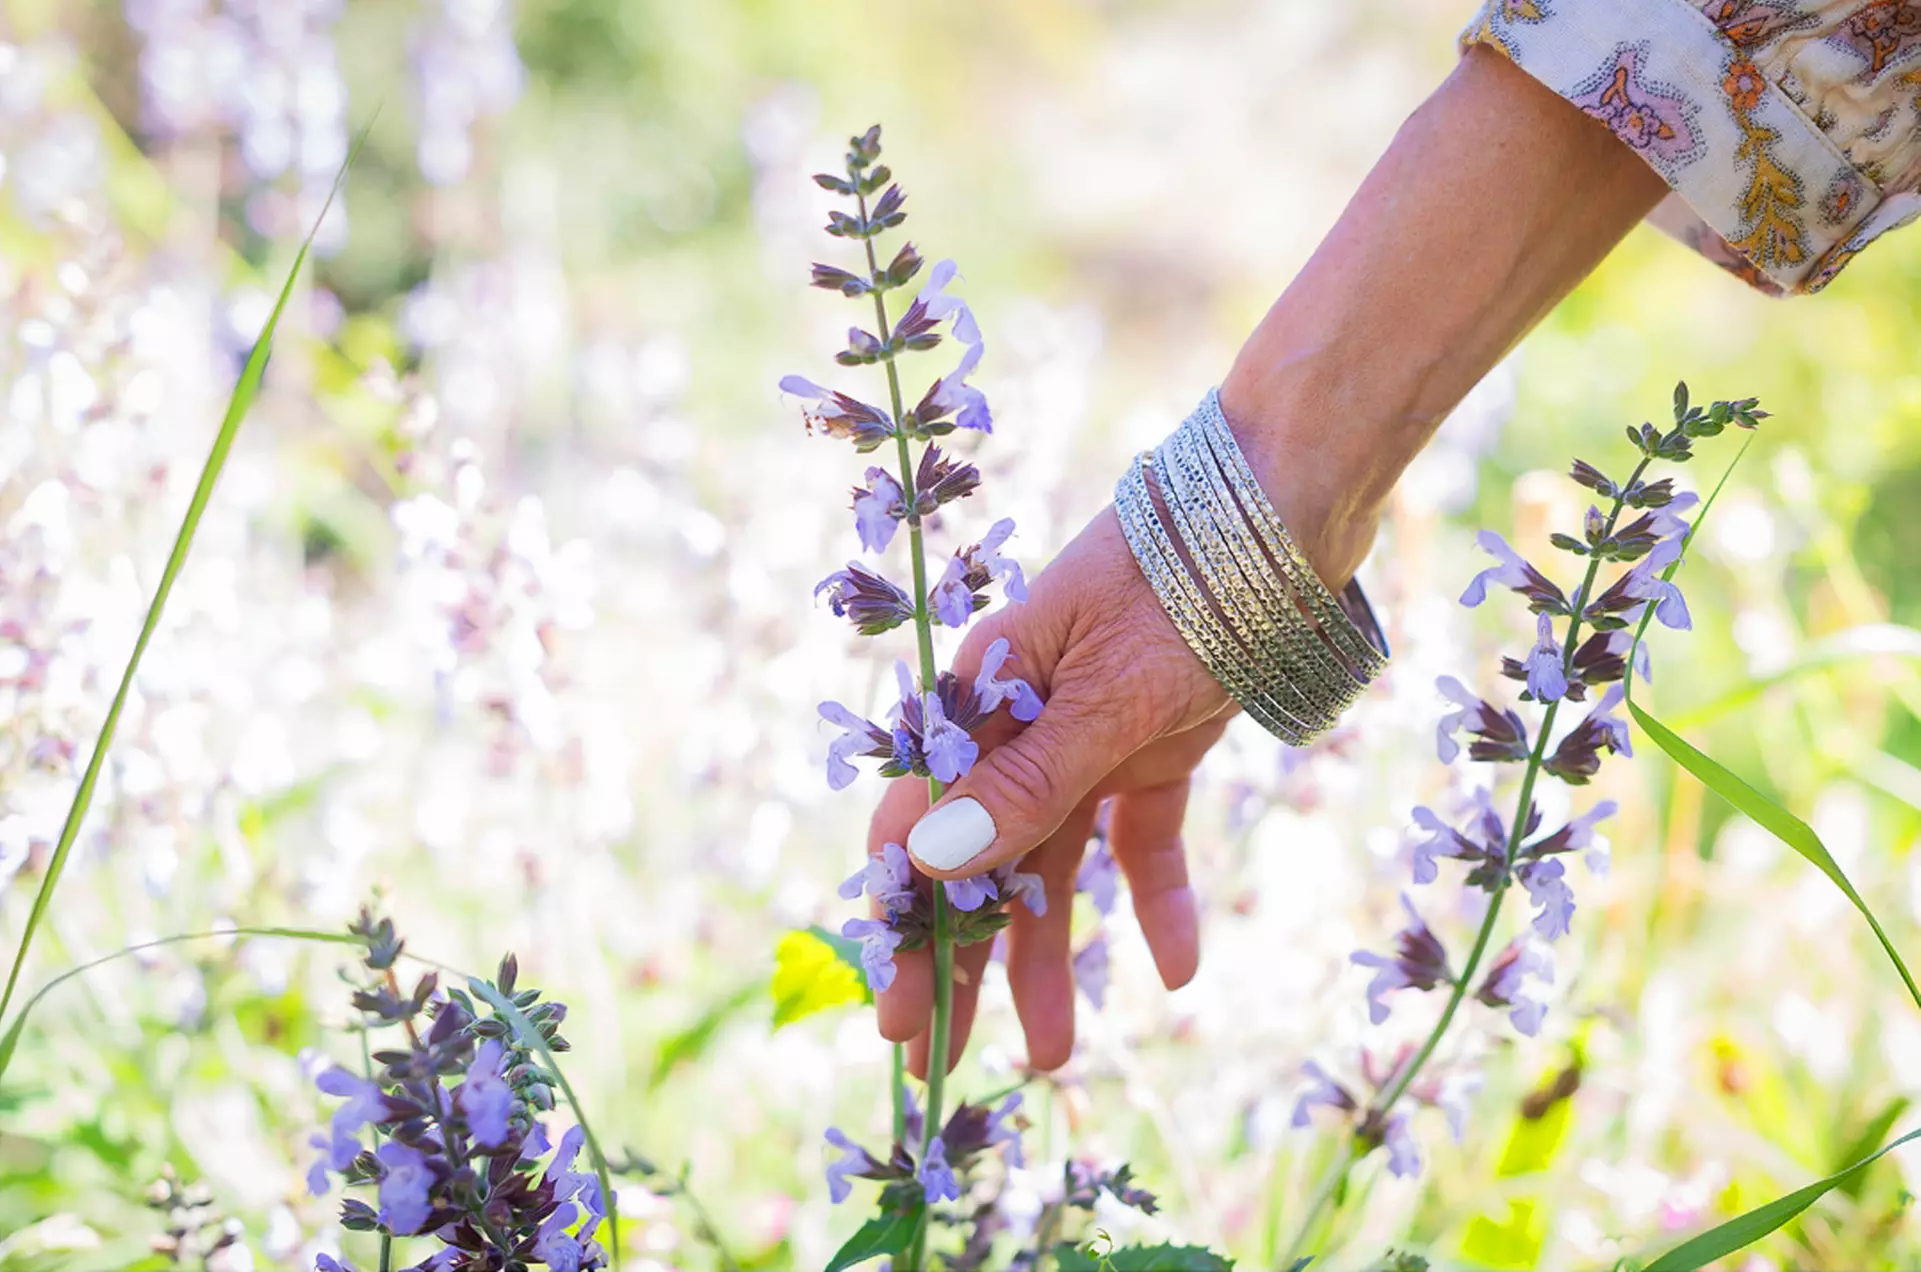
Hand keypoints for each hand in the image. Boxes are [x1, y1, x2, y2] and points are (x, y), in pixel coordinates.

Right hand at [868, 505, 1233, 1075]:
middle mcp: (1023, 726)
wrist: (1285, 511)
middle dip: (960, 960)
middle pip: (978, 861)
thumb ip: (1025, 783)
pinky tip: (1174, 969)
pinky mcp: (1155, 750)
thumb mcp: (1103, 693)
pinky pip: (1143, 840)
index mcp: (982, 700)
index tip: (895, 1011)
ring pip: (1054, 866)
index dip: (904, 923)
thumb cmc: (1180, 584)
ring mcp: (1089, 739)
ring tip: (1052, 1055)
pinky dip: (1156, 900)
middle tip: (939, 1059)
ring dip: (1050, 955)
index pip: (921, 827)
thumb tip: (930, 863)